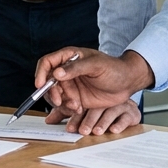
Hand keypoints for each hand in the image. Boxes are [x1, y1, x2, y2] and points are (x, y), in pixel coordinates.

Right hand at [35, 47, 152, 115]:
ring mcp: (69, 86)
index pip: (47, 63)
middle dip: (51, 93)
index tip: (40, 85)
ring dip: (60, 103)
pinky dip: (67, 110)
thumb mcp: (96, 65)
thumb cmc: (114, 69)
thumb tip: (56, 73)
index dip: (40, 73)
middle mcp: (66, 72)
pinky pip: (63, 106)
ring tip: (76, 106)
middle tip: (59, 101)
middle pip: (47, 82)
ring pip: (54, 96)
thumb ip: (76, 68)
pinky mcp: (75, 99)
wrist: (127, 84)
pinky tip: (79, 109)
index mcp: (68, 58)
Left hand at [46, 99, 141, 135]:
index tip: (69, 129)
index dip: (75, 116)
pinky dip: (120, 124)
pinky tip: (114, 130)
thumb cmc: (103, 105)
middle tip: (82, 131)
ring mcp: (118, 104)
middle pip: (95, 109)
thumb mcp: (84, 108)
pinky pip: (125, 116)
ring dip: (102, 122)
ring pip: (109, 112)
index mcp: (92, 98)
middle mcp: (105, 101)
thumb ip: (65, 112)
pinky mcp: (130, 111)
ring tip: (97, 132)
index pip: (82, 105)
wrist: (128, 96)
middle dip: (88, 121)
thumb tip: (49, 120)